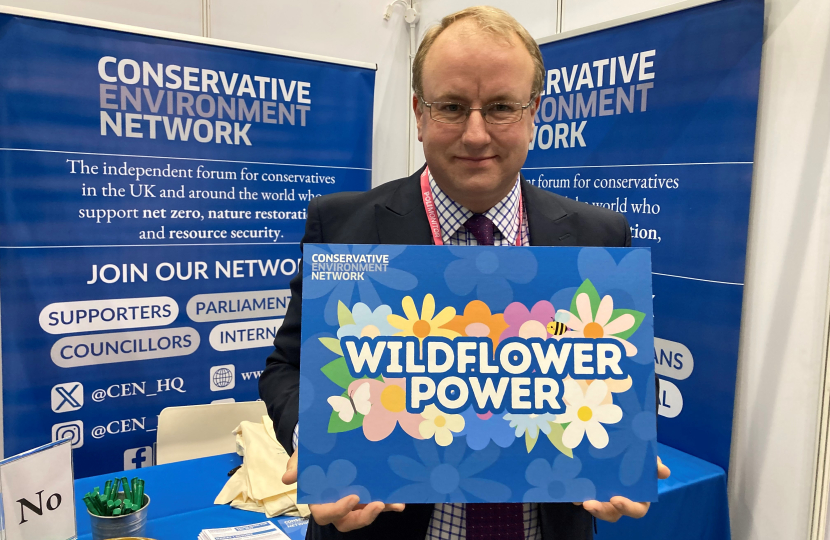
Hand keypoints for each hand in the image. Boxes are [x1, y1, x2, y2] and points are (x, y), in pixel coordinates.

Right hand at [283, 451, 404, 531]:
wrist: (325, 447)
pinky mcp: (366, 496)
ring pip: (366, 514)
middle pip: (349, 522)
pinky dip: (389, 504)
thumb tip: (287, 478)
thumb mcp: (301, 458)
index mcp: (319, 502)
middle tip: (377, 504)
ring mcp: (354, 503)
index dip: (339, 510)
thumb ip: (296, 467)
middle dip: (364, 517)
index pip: (326, 515)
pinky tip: (400, 500)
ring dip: (381, 511)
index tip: (353, 497)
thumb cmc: (310, 457)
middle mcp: (338, 506)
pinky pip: (379, 504)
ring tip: (395, 503)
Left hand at [577, 456, 670, 521]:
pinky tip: (569, 488)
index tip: (616, 500)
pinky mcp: (589, 491)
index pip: (636, 510)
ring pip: (595, 507)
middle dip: (601, 510)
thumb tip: (664, 471)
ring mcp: (603, 497)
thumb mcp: (646, 460)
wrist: (614, 446)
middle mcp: (619, 502)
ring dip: (587, 504)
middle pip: (612, 514)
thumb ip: (653, 465)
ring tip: (579, 498)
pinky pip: (581, 497)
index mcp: (638, 497)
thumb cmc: (636, 460)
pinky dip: (575, 495)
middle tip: (590, 504)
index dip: (627, 508)